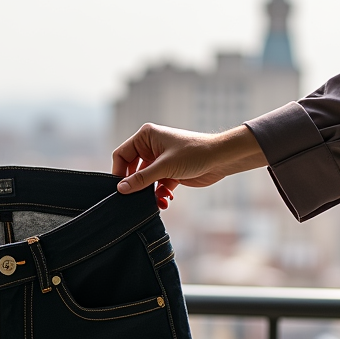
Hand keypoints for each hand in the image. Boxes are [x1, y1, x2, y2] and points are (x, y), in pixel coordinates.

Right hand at [111, 124, 266, 208]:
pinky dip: (159, 195)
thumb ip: (142, 178)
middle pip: (132, 169)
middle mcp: (151, 147)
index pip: (122, 154)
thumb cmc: (195, 153)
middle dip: (135, 185)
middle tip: (134, 199)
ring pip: (145, 181)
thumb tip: (121, 188)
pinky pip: (157, 187)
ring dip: (148, 193)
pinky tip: (166, 200)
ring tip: (155, 202)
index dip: (118, 171)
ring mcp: (160, 161)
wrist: (221, 159)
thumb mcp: (165, 167)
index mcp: (146, 137)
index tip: (120, 188)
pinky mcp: (169, 173)